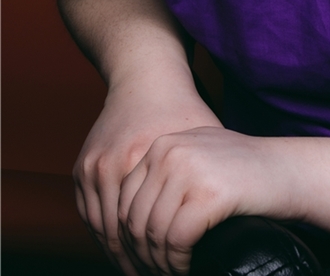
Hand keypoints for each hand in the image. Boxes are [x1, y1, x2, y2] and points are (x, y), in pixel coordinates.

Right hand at [73, 77, 221, 275]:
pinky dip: (104, 235)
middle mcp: (115, 164)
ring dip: (120, 256)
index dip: (163, 257)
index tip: (176, 272)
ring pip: (102, 230)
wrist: (147, 78)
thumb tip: (241, 209)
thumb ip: (215, 172)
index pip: (150, 227)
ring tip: (142, 270)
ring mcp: (94, 167)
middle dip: (139, 264)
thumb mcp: (206, 136)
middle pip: (121, 236)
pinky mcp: (83, 167)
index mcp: (147, 159)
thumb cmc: (182, 107)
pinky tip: (122, 248)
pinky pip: (89, 215)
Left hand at [116, 127, 293, 274]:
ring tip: (170, 274)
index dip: (126, 238)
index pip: (124, 199)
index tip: (136, 261)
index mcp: (164, 143)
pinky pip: (176, 241)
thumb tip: (126, 219)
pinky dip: (177, 264)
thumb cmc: (245, 171)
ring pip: (152, 233)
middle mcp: (171, 152)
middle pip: (134, 218)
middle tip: (150, 274)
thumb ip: (166, 173)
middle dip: (139, 256)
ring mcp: (189, 170)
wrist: (288, 170)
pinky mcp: (208, 194)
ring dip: (159, 264)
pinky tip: (186, 270)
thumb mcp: (199, 157)